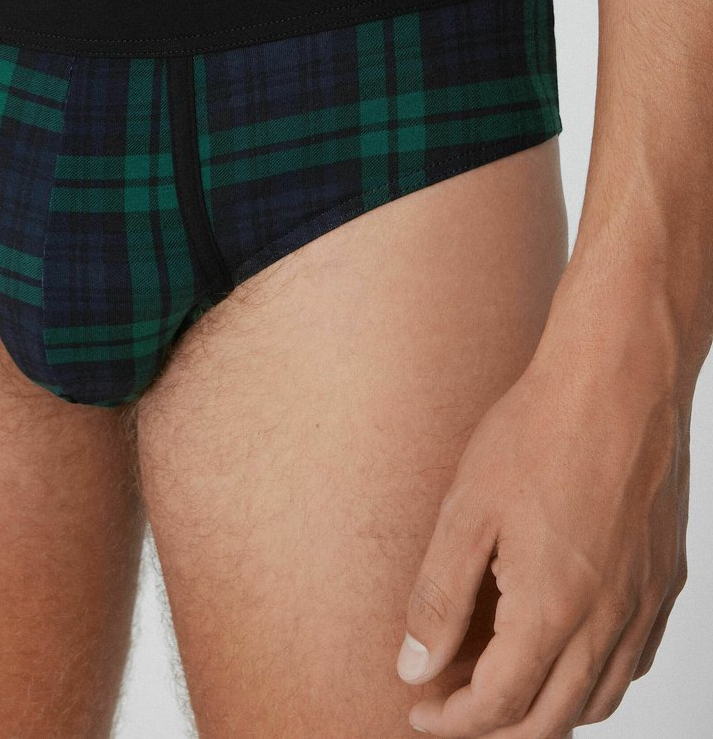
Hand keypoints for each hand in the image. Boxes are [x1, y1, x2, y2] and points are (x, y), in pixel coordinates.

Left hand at [397, 274, 690, 737]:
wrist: (619, 378)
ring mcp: (645, 602)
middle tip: (452, 710)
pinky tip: (566, 652)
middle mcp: (608, 620)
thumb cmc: (540, 431)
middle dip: (495, 729)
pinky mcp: (665, 578)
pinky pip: (634, 659)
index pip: (498, 705)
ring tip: (501, 687)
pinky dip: (595, 679)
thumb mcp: (467, 510)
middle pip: (551, 720)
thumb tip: (415, 666)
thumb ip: (439, 597)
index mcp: (553, 609)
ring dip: (546, 710)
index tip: (419, 710)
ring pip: (600, 698)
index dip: (452, 721)